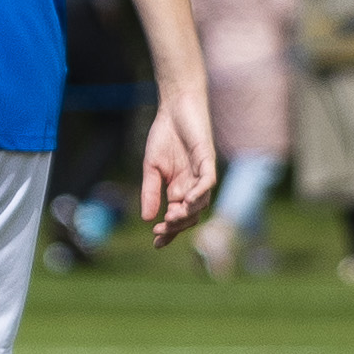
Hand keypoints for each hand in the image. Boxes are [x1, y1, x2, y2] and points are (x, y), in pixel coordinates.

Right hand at [135, 97, 216, 240]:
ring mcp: (202, 175)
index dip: (169, 231)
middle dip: (176, 226)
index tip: (156, 243)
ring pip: (201, 202)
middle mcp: (194, 186)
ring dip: (187, 213)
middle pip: (191, 215)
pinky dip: (199, 194)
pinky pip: (207, 182)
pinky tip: (187, 201)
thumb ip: (151, 192)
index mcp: (179, 189)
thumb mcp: (151, 168)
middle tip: (160, 231)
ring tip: (170, 218)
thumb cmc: (164, 136)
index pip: (177, 216)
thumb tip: (147, 218)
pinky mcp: (207, 161)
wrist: (174, 109)